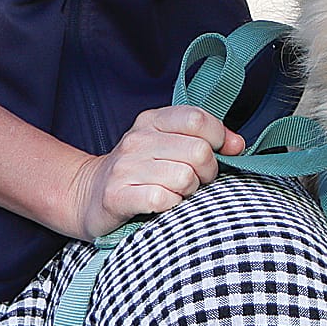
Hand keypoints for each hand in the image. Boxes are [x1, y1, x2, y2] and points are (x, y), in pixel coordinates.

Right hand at [66, 105, 244, 239]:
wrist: (87, 195)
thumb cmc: (138, 172)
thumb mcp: (168, 145)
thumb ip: (205, 139)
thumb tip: (239, 144)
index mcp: (152, 121)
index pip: (197, 119)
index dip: (217, 138)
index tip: (218, 153)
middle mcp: (138, 139)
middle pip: (198, 152)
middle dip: (206, 172)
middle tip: (195, 181)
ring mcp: (125, 167)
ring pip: (184, 177)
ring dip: (188, 192)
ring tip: (177, 194)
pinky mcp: (117, 195)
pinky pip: (162, 199)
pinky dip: (171, 206)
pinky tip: (163, 206)